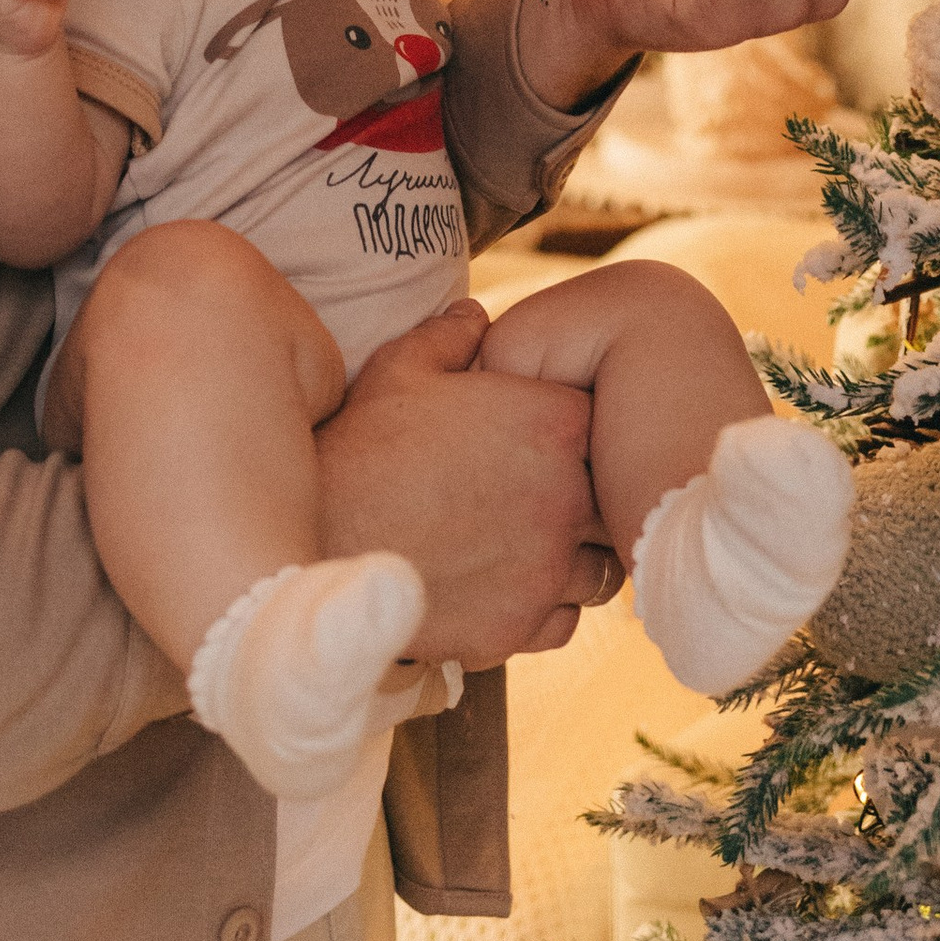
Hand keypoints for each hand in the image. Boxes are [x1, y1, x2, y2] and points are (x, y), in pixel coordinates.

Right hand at [315, 303, 613, 665]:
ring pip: (600, 565)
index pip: (607, 420)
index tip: (553, 438)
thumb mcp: (403, 368)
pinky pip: (565, 618)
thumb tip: (474, 316)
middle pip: (616, 497)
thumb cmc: (363, 446)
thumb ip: (451, 336)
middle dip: (591, 494)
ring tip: (536, 543)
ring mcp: (547, 567)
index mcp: (553, 422)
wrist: (323, 541)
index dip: (581, 428)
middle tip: (547, 493)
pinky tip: (512, 584)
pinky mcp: (520, 625)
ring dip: (577, 553)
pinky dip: (548, 604)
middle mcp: (566, 496)